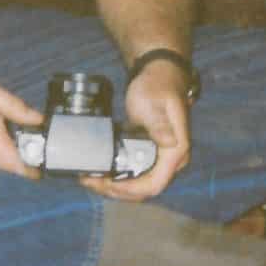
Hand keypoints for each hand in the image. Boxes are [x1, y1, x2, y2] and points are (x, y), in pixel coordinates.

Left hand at [80, 60, 191, 200]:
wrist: (159, 74)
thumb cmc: (157, 86)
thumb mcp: (152, 103)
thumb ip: (159, 123)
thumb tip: (170, 143)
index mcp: (176, 151)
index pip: (154, 184)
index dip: (129, 190)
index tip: (106, 183)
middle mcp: (172, 161)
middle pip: (144, 190)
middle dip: (116, 191)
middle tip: (90, 180)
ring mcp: (161, 159)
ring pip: (138, 185)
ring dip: (113, 186)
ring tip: (89, 177)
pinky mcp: (151, 155)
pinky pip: (135, 174)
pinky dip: (117, 176)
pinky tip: (99, 170)